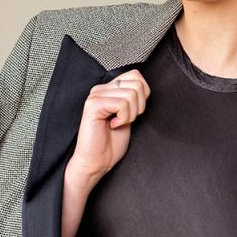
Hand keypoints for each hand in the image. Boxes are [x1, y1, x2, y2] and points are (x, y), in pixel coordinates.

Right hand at [65, 69, 150, 189]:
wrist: (97, 161)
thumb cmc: (112, 141)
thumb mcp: (129, 114)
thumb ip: (134, 97)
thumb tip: (144, 86)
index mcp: (108, 89)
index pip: (136, 75)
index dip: (143, 94)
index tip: (133, 112)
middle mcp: (100, 89)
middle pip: (137, 84)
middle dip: (139, 106)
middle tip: (125, 120)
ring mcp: (95, 96)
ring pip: (131, 94)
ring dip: (131, 114)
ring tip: (118, 123)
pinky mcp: (93, 105)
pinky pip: (122, 104)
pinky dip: (124, 118)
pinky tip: (113, 125)